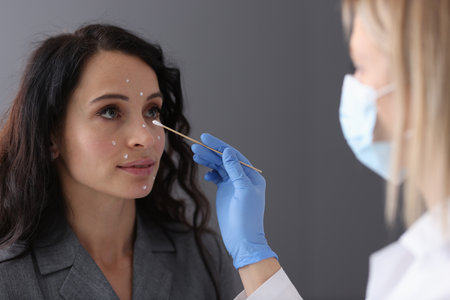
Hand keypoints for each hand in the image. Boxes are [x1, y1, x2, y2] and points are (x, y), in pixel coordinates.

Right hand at [192, 134, 277, 268]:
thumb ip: (235, 170)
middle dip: (210, 152)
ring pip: (220, 168)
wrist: (242, 240)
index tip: (205, 138)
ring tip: (195, 154)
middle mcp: (244, 178)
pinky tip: (205, 174)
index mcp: (252, 175)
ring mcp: (234, 185)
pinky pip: (218, 177)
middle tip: (194, 146)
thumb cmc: (246, 217)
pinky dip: (211, 173)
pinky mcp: (226, 192)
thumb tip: (227, 152)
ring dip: (208, 161)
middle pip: (225, 160)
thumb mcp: (242, 191)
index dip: (219, 146)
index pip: (233, 155)